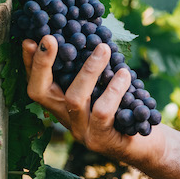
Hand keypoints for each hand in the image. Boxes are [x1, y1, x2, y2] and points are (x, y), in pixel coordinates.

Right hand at [22, 35, 149, 160]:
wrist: (149, 142)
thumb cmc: (128, 106)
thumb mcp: (108, 85)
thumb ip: (96, 68)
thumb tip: (94, 36)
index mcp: (63, 103)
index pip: (37, 82)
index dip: (31, 63)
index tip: (30, 39)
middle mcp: (66, 119)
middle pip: (40, 93)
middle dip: (42, 64)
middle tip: (51, 37)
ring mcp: (81, 132)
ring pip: (74, 99)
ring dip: (89, 70)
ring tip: (105, 49)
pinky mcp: (101, 140)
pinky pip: (102, 112)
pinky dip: (113, 90)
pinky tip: (124, 75)